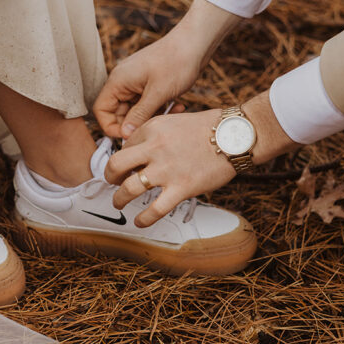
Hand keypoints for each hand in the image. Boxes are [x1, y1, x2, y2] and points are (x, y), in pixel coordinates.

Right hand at [93, 0, 240, 138]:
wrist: (196, 42)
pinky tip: (177, 106)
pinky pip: (147, 103)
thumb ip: (139, 115)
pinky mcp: (149, 83)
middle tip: (155, 126)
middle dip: (136, 123)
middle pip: (118, 112)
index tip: (130, 136)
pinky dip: (159, 108)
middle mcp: (124, 81)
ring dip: (151, 116)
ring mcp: (136, 81)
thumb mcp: (158, 93)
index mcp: (118, 81)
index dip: (112, 127)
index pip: (101, 110)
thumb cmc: (176, 62)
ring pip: (135, 109)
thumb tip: (125, 135)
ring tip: (171, 113)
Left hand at [105, 91, 299, 225]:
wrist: (233, 136)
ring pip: (129, 190)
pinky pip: (154, 209)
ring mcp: (167, 170)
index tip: (127, 166)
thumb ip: (154, 135)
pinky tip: (139, 222)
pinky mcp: (182, 188)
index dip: (123, 158)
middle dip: (109, 178)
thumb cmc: (207, 128)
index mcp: (152, 129)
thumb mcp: (174, 121)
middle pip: (115, 166)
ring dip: (119, 199)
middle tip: (113, 183)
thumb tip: (138, 153)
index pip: (124, 146)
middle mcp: (155, 148)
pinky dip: (143, 219)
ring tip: (120, 203)